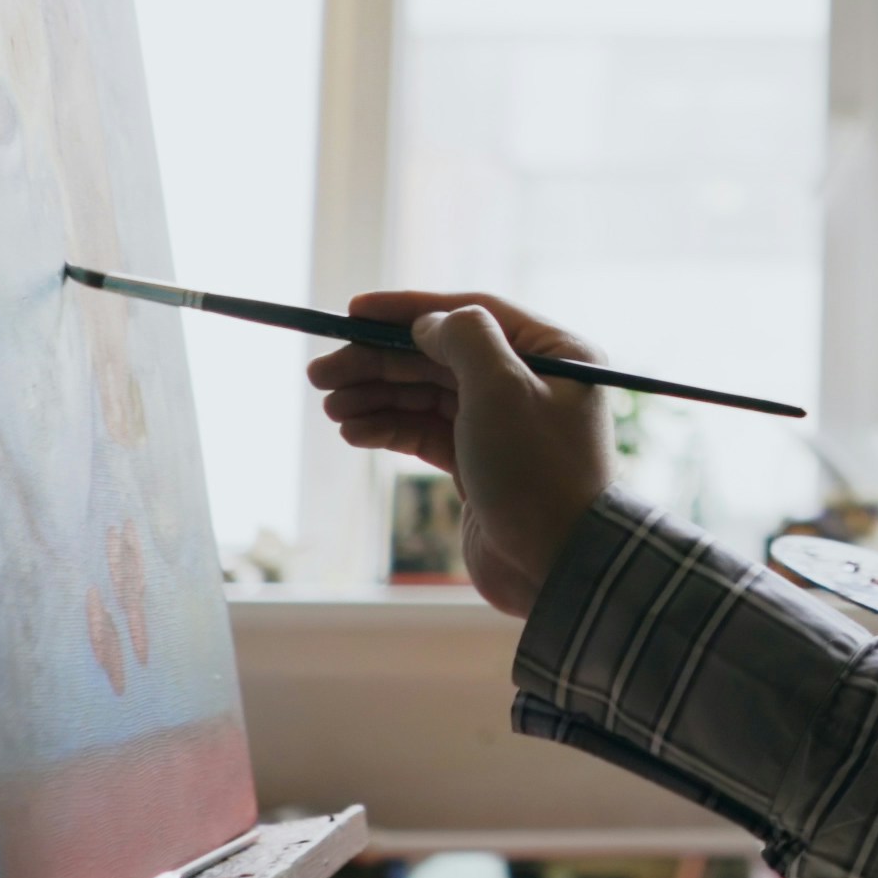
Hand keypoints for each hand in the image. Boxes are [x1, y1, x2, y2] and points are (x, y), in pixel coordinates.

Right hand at [310, 290, 609, 617]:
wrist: (556, 567)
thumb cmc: (537, 472)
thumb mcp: (502, 388)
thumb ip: (464, 339)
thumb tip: (428, 323)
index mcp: (555, 353)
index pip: (472, 313)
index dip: (409, 310)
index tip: (353, 312)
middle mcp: (532, 382)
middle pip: (441, 356)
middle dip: (379, 361)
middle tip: (321, 372)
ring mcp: (505, 425)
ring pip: (428, 395)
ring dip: (377, 395)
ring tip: (331, 407)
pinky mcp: (481, 464)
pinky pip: (427, 432)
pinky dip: (390, 428)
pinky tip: (353, 431)